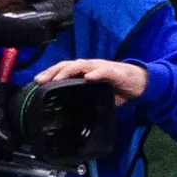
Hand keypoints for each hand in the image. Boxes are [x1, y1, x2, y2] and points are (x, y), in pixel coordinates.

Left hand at [32, 59, 147, 106]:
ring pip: (81, 65)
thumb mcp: (98, 94)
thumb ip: (85, 98)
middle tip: (41, 81)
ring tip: (59, 78)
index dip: (50, 74)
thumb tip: (71, 111)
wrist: (140, 82)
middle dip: (53, 72)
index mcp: (84, 71)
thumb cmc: (118, 87)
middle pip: (67, 65)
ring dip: (68, 71)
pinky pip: (103, 71)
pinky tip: (88, 77)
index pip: (63, 69)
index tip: (37, 83)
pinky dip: (95, 73)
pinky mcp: (114, 72)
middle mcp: (90, 66)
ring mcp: (101, 68)